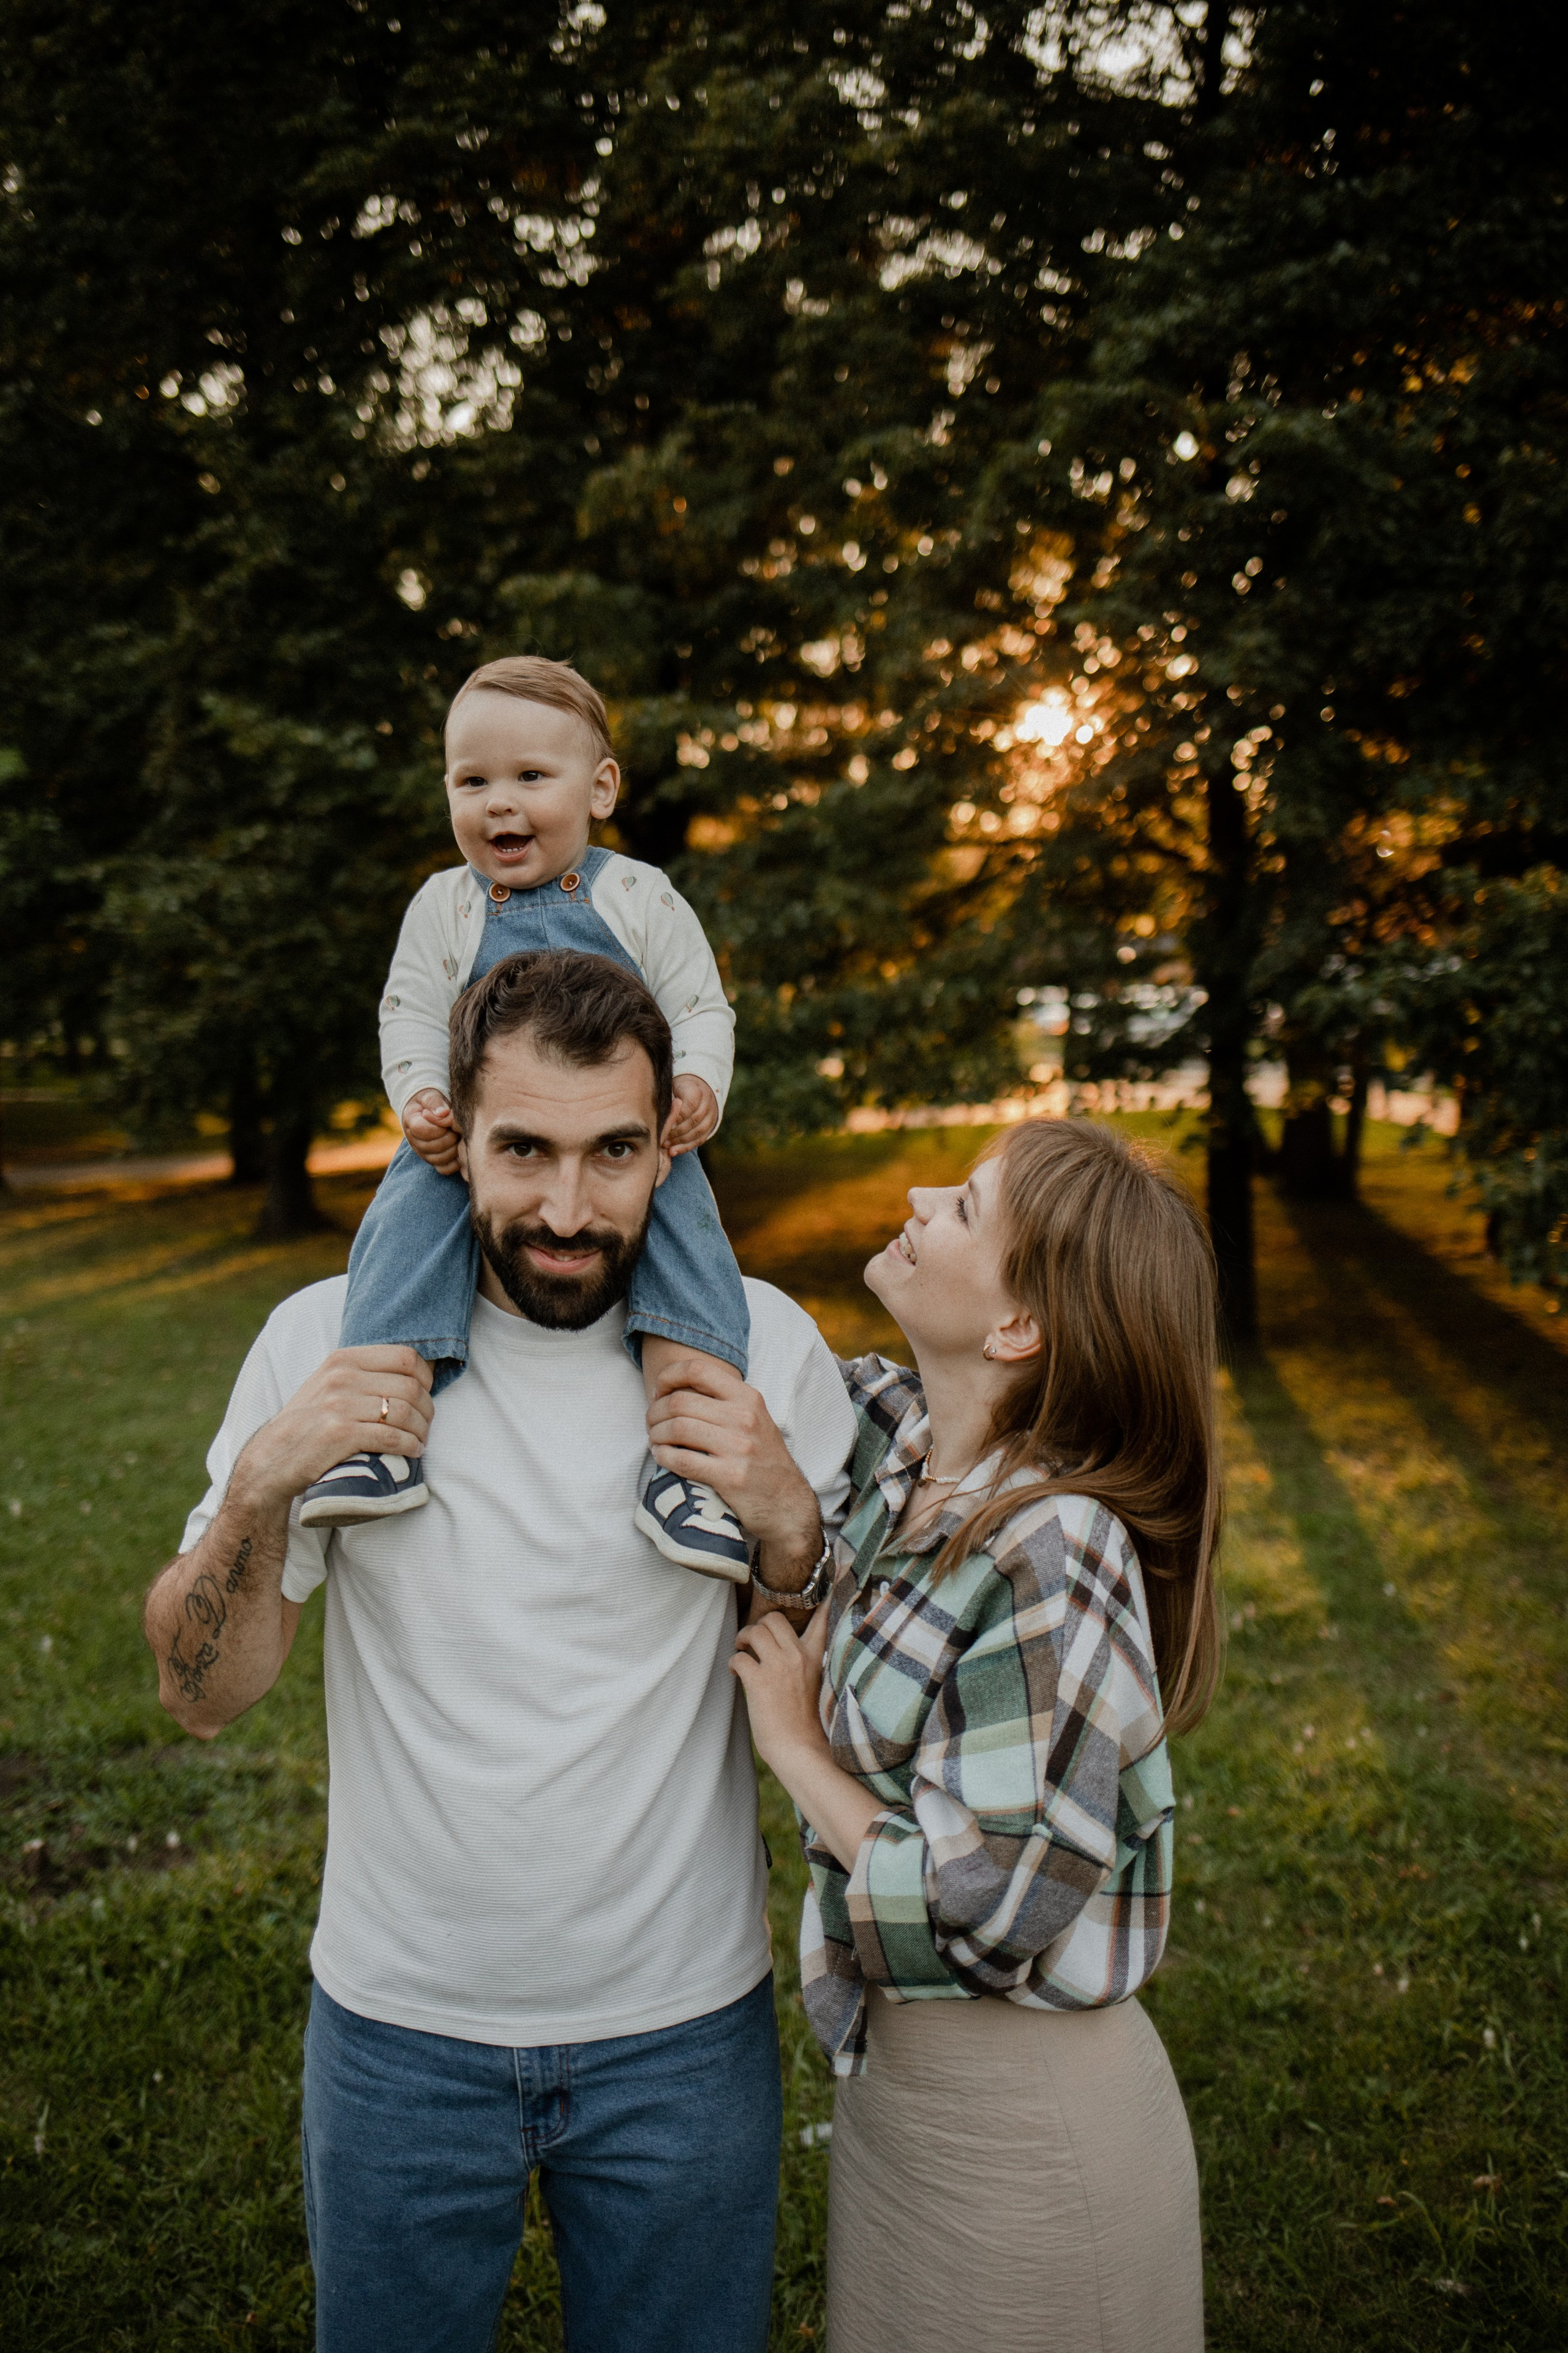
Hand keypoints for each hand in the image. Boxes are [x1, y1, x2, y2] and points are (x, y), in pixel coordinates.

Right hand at [235, 1346, 433, 1512]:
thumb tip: (416, 1371)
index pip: (405, 1356)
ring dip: (421, 1429)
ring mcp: (340, 1406)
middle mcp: (341, 1378)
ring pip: (404, 1411)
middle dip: (426, 1408)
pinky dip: (410, 1445)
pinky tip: (413, 1450)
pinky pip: (391, 1437)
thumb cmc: (308, 1423)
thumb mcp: (329, 1384)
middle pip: (410, 1386)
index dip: (426, 1376)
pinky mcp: (340, 1435)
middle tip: (426, 1423)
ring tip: (420, 1439)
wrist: (271, 1459)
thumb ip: (364, 1374)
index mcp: (342, 1360)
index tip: (426, 1393)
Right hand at [403, 1089, 461, 1174]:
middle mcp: (415, 1141)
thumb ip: (435, 1102)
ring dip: (455, 1148)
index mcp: (411, 1123)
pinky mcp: (434, 1161)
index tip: (449, 1116)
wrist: (427, 1111)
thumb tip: (443, 1113)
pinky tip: (462, 1148)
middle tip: (459, 1126)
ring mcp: (424, 1154)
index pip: (423, 1130)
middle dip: (451, 1135)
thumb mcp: (430, 1095)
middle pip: (434, 1146)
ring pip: (441, 1159)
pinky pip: (445, 1169)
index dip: (440, 1125)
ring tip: (461, 1135)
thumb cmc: (431, 1101)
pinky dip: (456, 1162)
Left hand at [645, 1356, 820, 1560]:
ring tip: (655, 1440)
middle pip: (679, 1401)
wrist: (786, 1502)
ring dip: (656, 1434)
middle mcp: (744, 1418)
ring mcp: (738, 1447)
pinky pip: (682, 1460)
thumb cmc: (763, 1458)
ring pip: (677, 1428)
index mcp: (748, 1398)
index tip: (659, 1393)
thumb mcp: (754, 1418)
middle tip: (651, 1423)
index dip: (668, 1377)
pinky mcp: (729, 1476)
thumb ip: (723, 1400)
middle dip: (655, 1412)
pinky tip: (662, 1457)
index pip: (698, 1369)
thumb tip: (673, 1389)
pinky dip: (663, 1456)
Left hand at [663, 1075, 718, 1158]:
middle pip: (693, 1121)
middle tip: (662, 1138)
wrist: (696, 1088)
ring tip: (666, 1146)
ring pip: (698, 1132)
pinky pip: (700, 1140)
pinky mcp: (710, 1126)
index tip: (664, 1125)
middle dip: (676, 1132)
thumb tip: (659, 1115)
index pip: (689, 1106)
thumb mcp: (671, 1087)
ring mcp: (711, 1116)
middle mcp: (707, 1103)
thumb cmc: (677, 1089)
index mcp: (696, 1091)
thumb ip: (667, 1099)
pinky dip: (686, 1147)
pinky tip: (674, 1152)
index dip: (676, 1117)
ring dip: (680, 1141)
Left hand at [730, 1607, 830, 1776]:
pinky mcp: (758, 1681)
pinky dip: (733, 1663)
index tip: (836, 1566)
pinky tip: (735, 1675)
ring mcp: (778, 1667)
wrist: (801, 1751)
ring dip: (742, 1640)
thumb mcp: (818, 1685)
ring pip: (754, 1631)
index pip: (823, 1618)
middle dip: (758, 1625)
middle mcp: (798, 1656)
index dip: (827, 1593)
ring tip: (742, 1654)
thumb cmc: (808, 1724)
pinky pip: (738, 1657)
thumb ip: (807, 1663)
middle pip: (774, 1618)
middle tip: (752, 1642)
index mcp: (816, 1657)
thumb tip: (790, 1651)